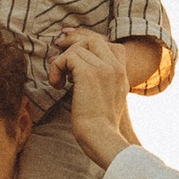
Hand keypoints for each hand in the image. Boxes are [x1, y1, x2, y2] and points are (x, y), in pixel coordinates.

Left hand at [57, 27, 138, 167]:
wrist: (102, 138)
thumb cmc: (101, 128)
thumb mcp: (108, 102)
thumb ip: (102, 85)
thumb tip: (79, 76)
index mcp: (122, 74)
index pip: (110, 46)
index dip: (89, 48)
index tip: (73, 62)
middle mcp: (115, 68)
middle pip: (93, 40)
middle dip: (73, 48)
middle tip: (62, 66)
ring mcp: (104, 68)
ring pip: (77, 49)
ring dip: (62, 62)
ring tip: (59, 81)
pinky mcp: (88, 73)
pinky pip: (67, 58)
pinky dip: (56, 68)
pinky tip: (56, 85)